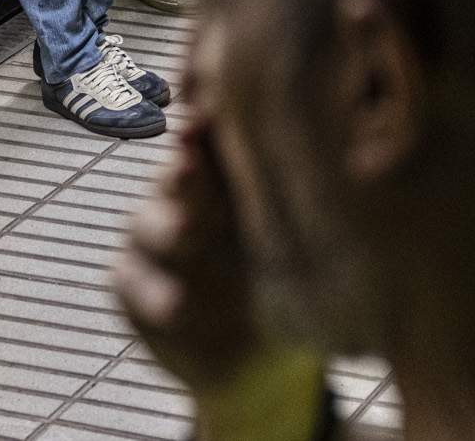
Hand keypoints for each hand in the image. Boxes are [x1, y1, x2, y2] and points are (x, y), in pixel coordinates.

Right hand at [116, 117, 327, 436]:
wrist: (270, 353)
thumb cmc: (297, 272)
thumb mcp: (306, 228)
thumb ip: (304, 183)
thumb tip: (343, 137)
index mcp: (226, 170)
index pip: (209, 136)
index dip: (205, 126)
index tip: (210, 122)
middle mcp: (183, 194)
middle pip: (175, 174)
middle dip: (183, 171)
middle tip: (192, 168)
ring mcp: (153, 237)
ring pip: (145, 222)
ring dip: (166, 227)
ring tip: (189, 230)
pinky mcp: (132, 284)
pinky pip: (131, 282)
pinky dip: (153, 293)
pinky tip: (176, 304)